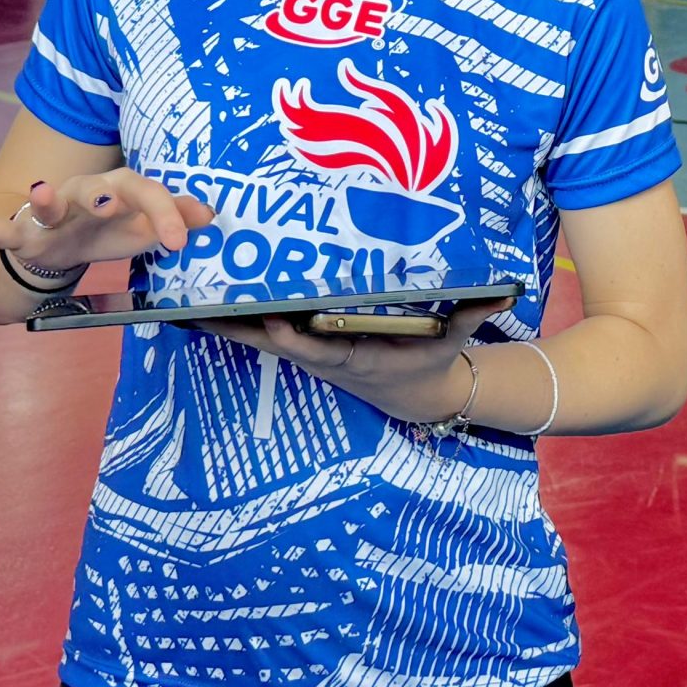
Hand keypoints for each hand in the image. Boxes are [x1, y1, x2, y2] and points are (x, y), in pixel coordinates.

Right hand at [0, 171, 213, 273]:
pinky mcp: (26, 233)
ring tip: (40, 193)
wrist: (61, 244)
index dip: (165, 213)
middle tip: (112, 203)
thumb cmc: (108, 230)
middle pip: (100, 189)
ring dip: (46, 198)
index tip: (179, 241)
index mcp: (121, 191)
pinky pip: (6, 231)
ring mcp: (54, 212)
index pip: (147, 194)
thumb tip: (210, 213)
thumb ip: (173, 220)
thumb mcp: (143, 228)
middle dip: (107, 195)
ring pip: (51, 202)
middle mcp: (87, 194)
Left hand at [199, 305, 499, 423]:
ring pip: (258, 339)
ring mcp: (310, 356)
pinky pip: (263, 333)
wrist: (419, 397)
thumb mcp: (456, 340)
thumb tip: (509, 289)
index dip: (298, 338)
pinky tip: (200, 306)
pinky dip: (234, 321)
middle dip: (235, 327)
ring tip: (177, 302)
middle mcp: (324, 358)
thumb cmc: (433, 362)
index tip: (276, 321)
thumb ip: (476, 313)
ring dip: (221, 324)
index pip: (324, 349)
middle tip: (193, 307)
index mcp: (358, 357)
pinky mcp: (303, 349)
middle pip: (273, 343)